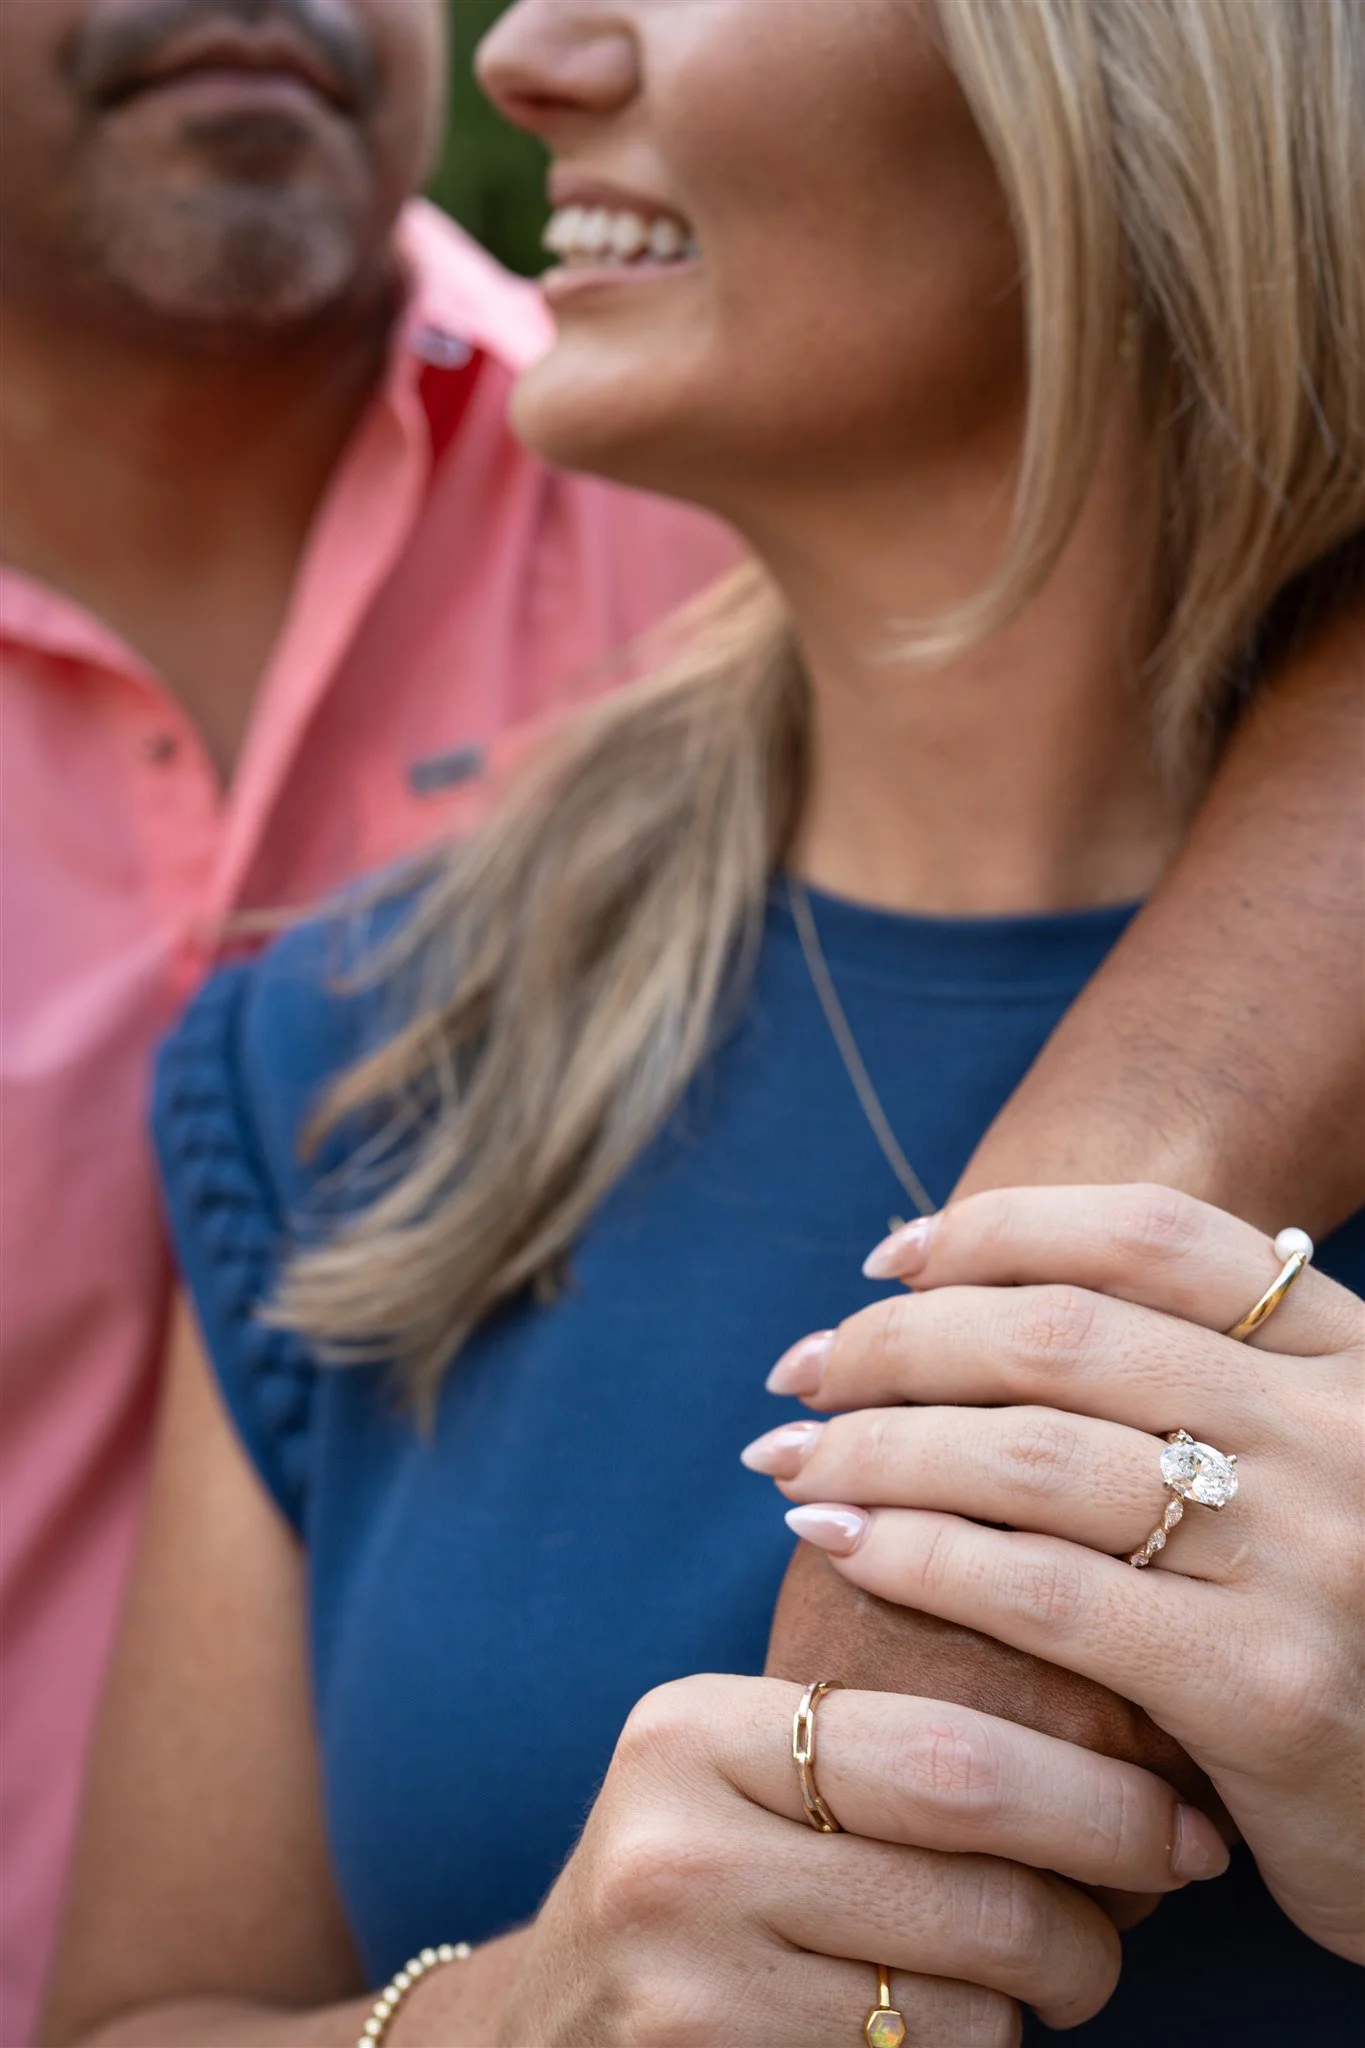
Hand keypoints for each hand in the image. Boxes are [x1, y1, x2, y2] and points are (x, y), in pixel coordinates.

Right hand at [497, 1672, 1227, 2046]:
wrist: (552, 2032)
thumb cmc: (701, 1881)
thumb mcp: (742, 1773)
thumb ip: (872, 1733)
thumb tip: (1113, 1708)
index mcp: (695, 1730)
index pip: (945, 1750)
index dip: (1094, 1790)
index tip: (1178, 1814)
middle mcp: (678, 1845)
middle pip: (974, 1874)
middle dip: (1106, 1888)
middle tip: (1165, 1888)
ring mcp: (686, 1978)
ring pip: (968, 2001)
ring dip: (1048, 1992)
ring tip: (1048, 1967)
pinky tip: (949, 2020)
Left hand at [749, 1185, 1364, 1960]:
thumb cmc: (1336, 1632)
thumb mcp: (1309, 1475)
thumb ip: (1193, 1388)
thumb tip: (975, 1297)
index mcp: (1352, 1361)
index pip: (1153, 1234)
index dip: (1000, 1228)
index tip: (886, 1257)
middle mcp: (1341, 1436)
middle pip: (1065, 1336)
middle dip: (900, 1340)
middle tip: (803, 1370)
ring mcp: (1310, 1558)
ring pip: (1031, 1457)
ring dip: (877, 1447)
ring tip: (791, 1460)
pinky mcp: (1263, 1689)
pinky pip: (1039, 1594)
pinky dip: (916, 1554)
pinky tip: (841, 1545)